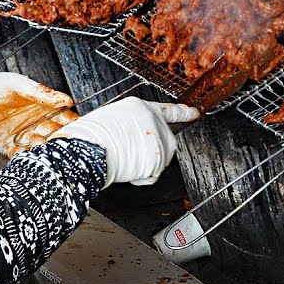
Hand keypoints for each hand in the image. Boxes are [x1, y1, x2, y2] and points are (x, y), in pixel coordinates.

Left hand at [0, 72, 77, 156]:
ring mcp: (22, 134)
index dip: (72, 122)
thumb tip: (65, 99)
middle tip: (69, 143)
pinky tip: (35, 160)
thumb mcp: (15, 84)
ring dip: (48, 149)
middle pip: (56, 132)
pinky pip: (23, 155)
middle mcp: (33, 120)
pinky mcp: (8, 147)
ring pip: (42, 145)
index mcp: (39, 104)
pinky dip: (30, 158)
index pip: (63, 114)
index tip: (79, 128)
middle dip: (63, 138)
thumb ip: (40, 92)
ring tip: (53, 152)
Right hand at [51, 97, 199, 186]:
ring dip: (144, 164)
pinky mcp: (159, 158)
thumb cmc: (91, 137)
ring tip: (124, 159)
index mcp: (140, 106)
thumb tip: (134, 134)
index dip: (184, 112)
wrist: (89, 151)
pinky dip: (141, 177)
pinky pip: (153, 174)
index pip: (169, 110)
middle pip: (165, 139)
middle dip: (153, 151)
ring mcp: (159, 139)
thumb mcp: (111, 117)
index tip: (195, 112)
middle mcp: (154, 120)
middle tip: (132, 155)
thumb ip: (131, 123)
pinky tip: (128, 170)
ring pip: (159, 158)